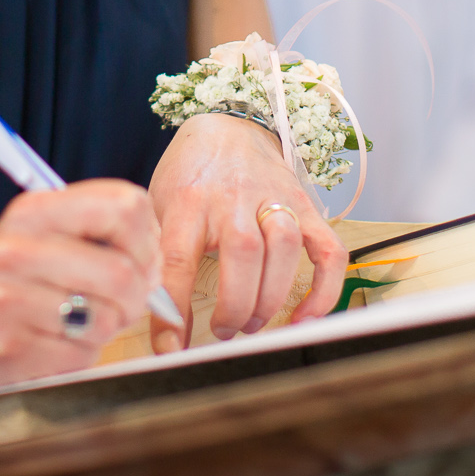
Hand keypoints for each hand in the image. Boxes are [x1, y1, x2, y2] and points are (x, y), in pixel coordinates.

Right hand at [0, 179, 158, 390]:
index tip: (140, 257)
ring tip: (83, 320)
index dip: (147, 239)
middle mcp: (15, 250)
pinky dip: (82, 353)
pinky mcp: (8, 350)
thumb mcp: (43, 233)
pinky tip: (57, 341)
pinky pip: (81, 355)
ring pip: (105, 318)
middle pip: (122, 271)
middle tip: (124, 301)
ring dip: (107, 327)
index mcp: (32, 211)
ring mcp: (7, 301)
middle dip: (136, 295)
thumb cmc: (12, 279)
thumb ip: (99, 230)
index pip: (123, 206)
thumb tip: (158, 258)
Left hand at [147, 114, 347, 352]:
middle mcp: (233, 195)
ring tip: (252, 323)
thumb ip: (155, 250)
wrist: (229, 126)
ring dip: (271, 298)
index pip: (178, 258)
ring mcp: (274, 197)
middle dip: (235, 305)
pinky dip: (323, 288)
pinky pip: (328, 248)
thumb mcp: (159, 204)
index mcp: (187, 198)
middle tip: (224, 331)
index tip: (170, 349)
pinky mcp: (305, 205)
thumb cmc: (189, 175)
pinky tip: (304, 316)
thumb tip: (147, 309)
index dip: (174, 310)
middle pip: (241, 252)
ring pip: (283, 247)